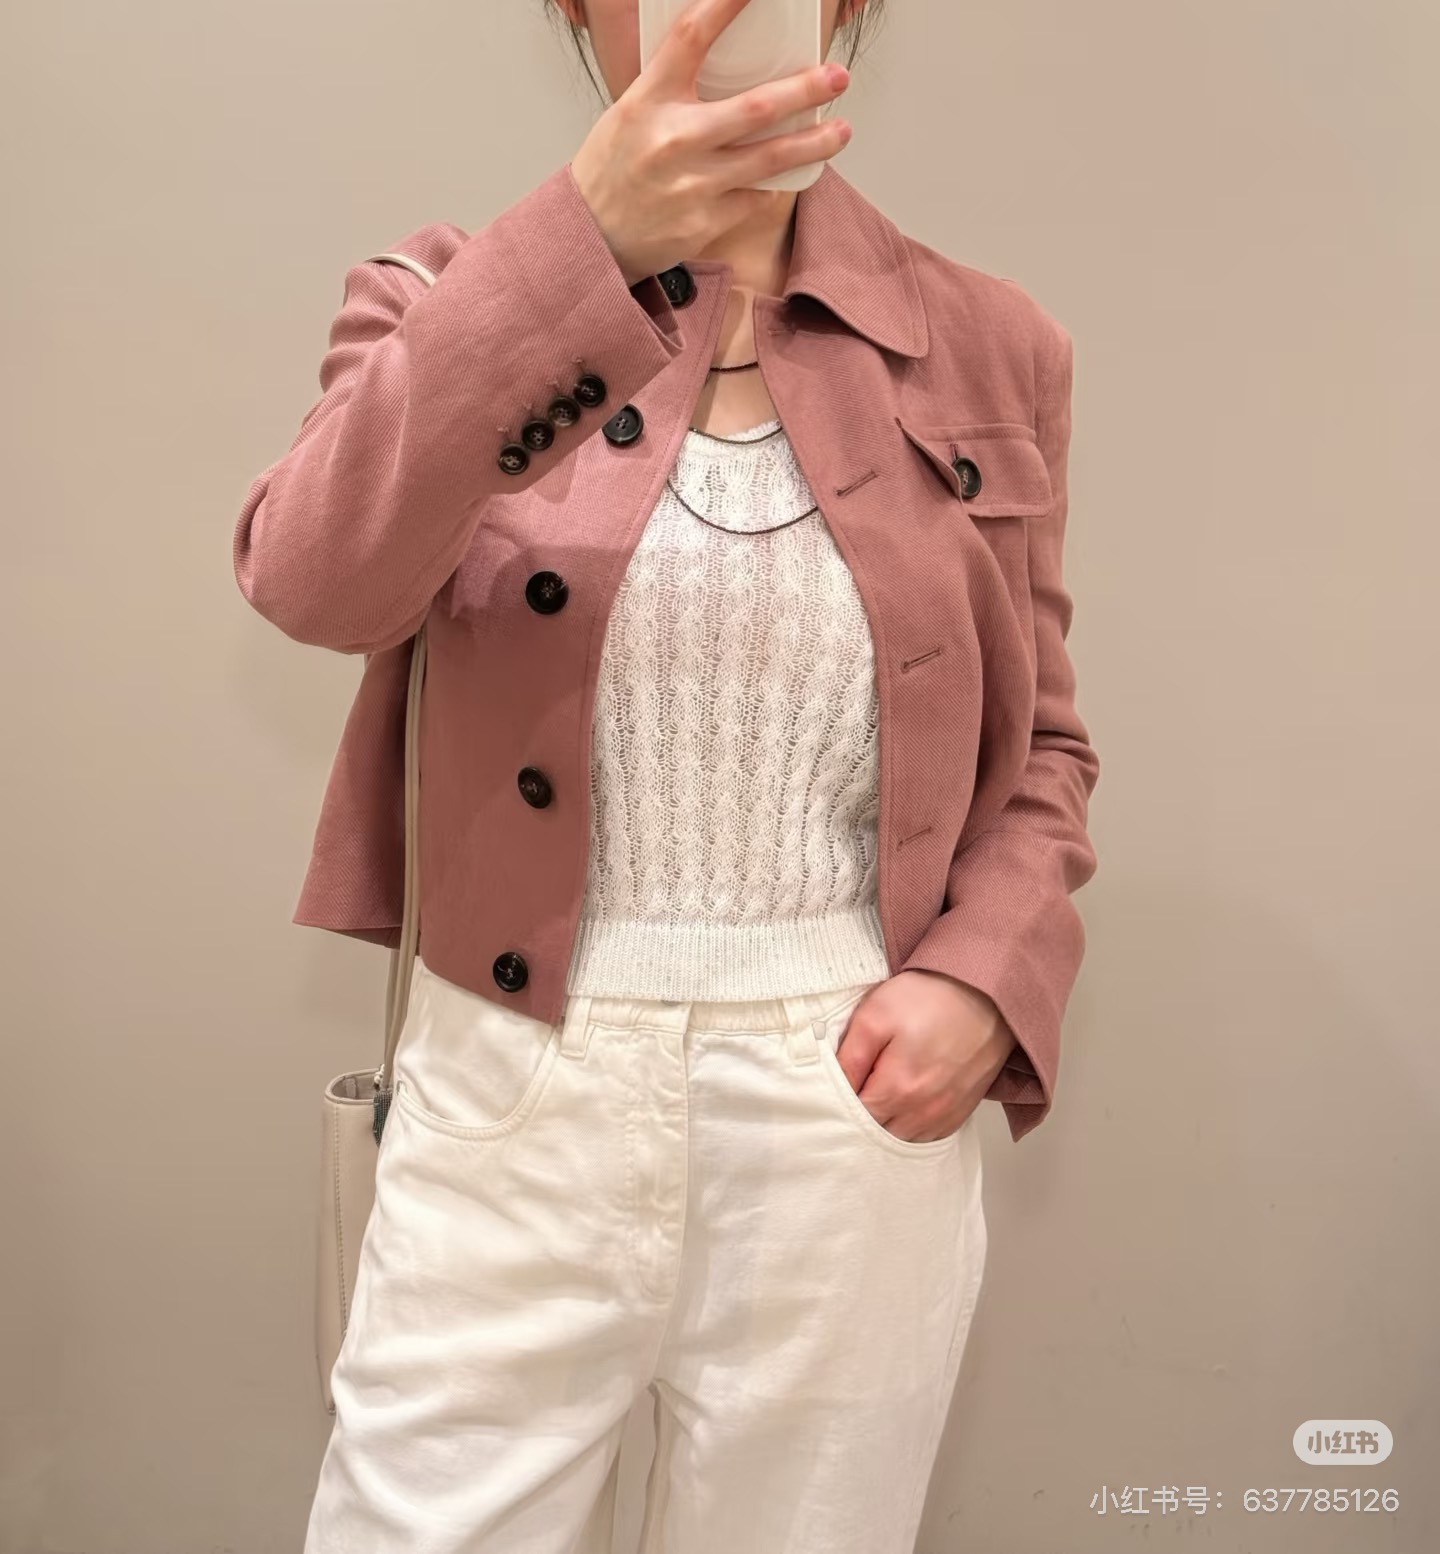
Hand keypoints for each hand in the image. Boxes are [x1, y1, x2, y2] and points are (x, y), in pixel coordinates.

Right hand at [570, 0, 852, 286]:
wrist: (591, 238)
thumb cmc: (614, 170)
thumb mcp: (632, 113)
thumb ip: (676, 90)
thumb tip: (729, 65)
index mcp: (648, 101)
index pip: (690, 37)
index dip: (726, 3)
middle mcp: (674, 140)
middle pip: (755, 107)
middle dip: (806, 90)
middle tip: (838, 76)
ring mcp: (693, 185)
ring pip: (769, 159)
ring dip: (813, 144)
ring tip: (842, 131)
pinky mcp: (706, 222)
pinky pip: (755, 197)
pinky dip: (772, 184)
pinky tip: (786, 174)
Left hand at [832, 970, 1018, 1142]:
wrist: (985, 992)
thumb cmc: (930, 998)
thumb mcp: (876, 1015)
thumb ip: (850, 1057)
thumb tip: (831, 1087)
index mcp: (897, 1089)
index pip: (853, 1118)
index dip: (839, 1102)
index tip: (837, 1083)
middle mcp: (923, 1112)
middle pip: (876, 1133)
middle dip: (861, 1114)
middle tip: (860, 1082)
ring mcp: (945, 1115)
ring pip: (902, 1138)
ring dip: (887, 1122)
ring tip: (883, 1088)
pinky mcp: (960, 1112)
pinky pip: (927, 1135)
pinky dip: (911, 1124)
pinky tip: (907, 1099)